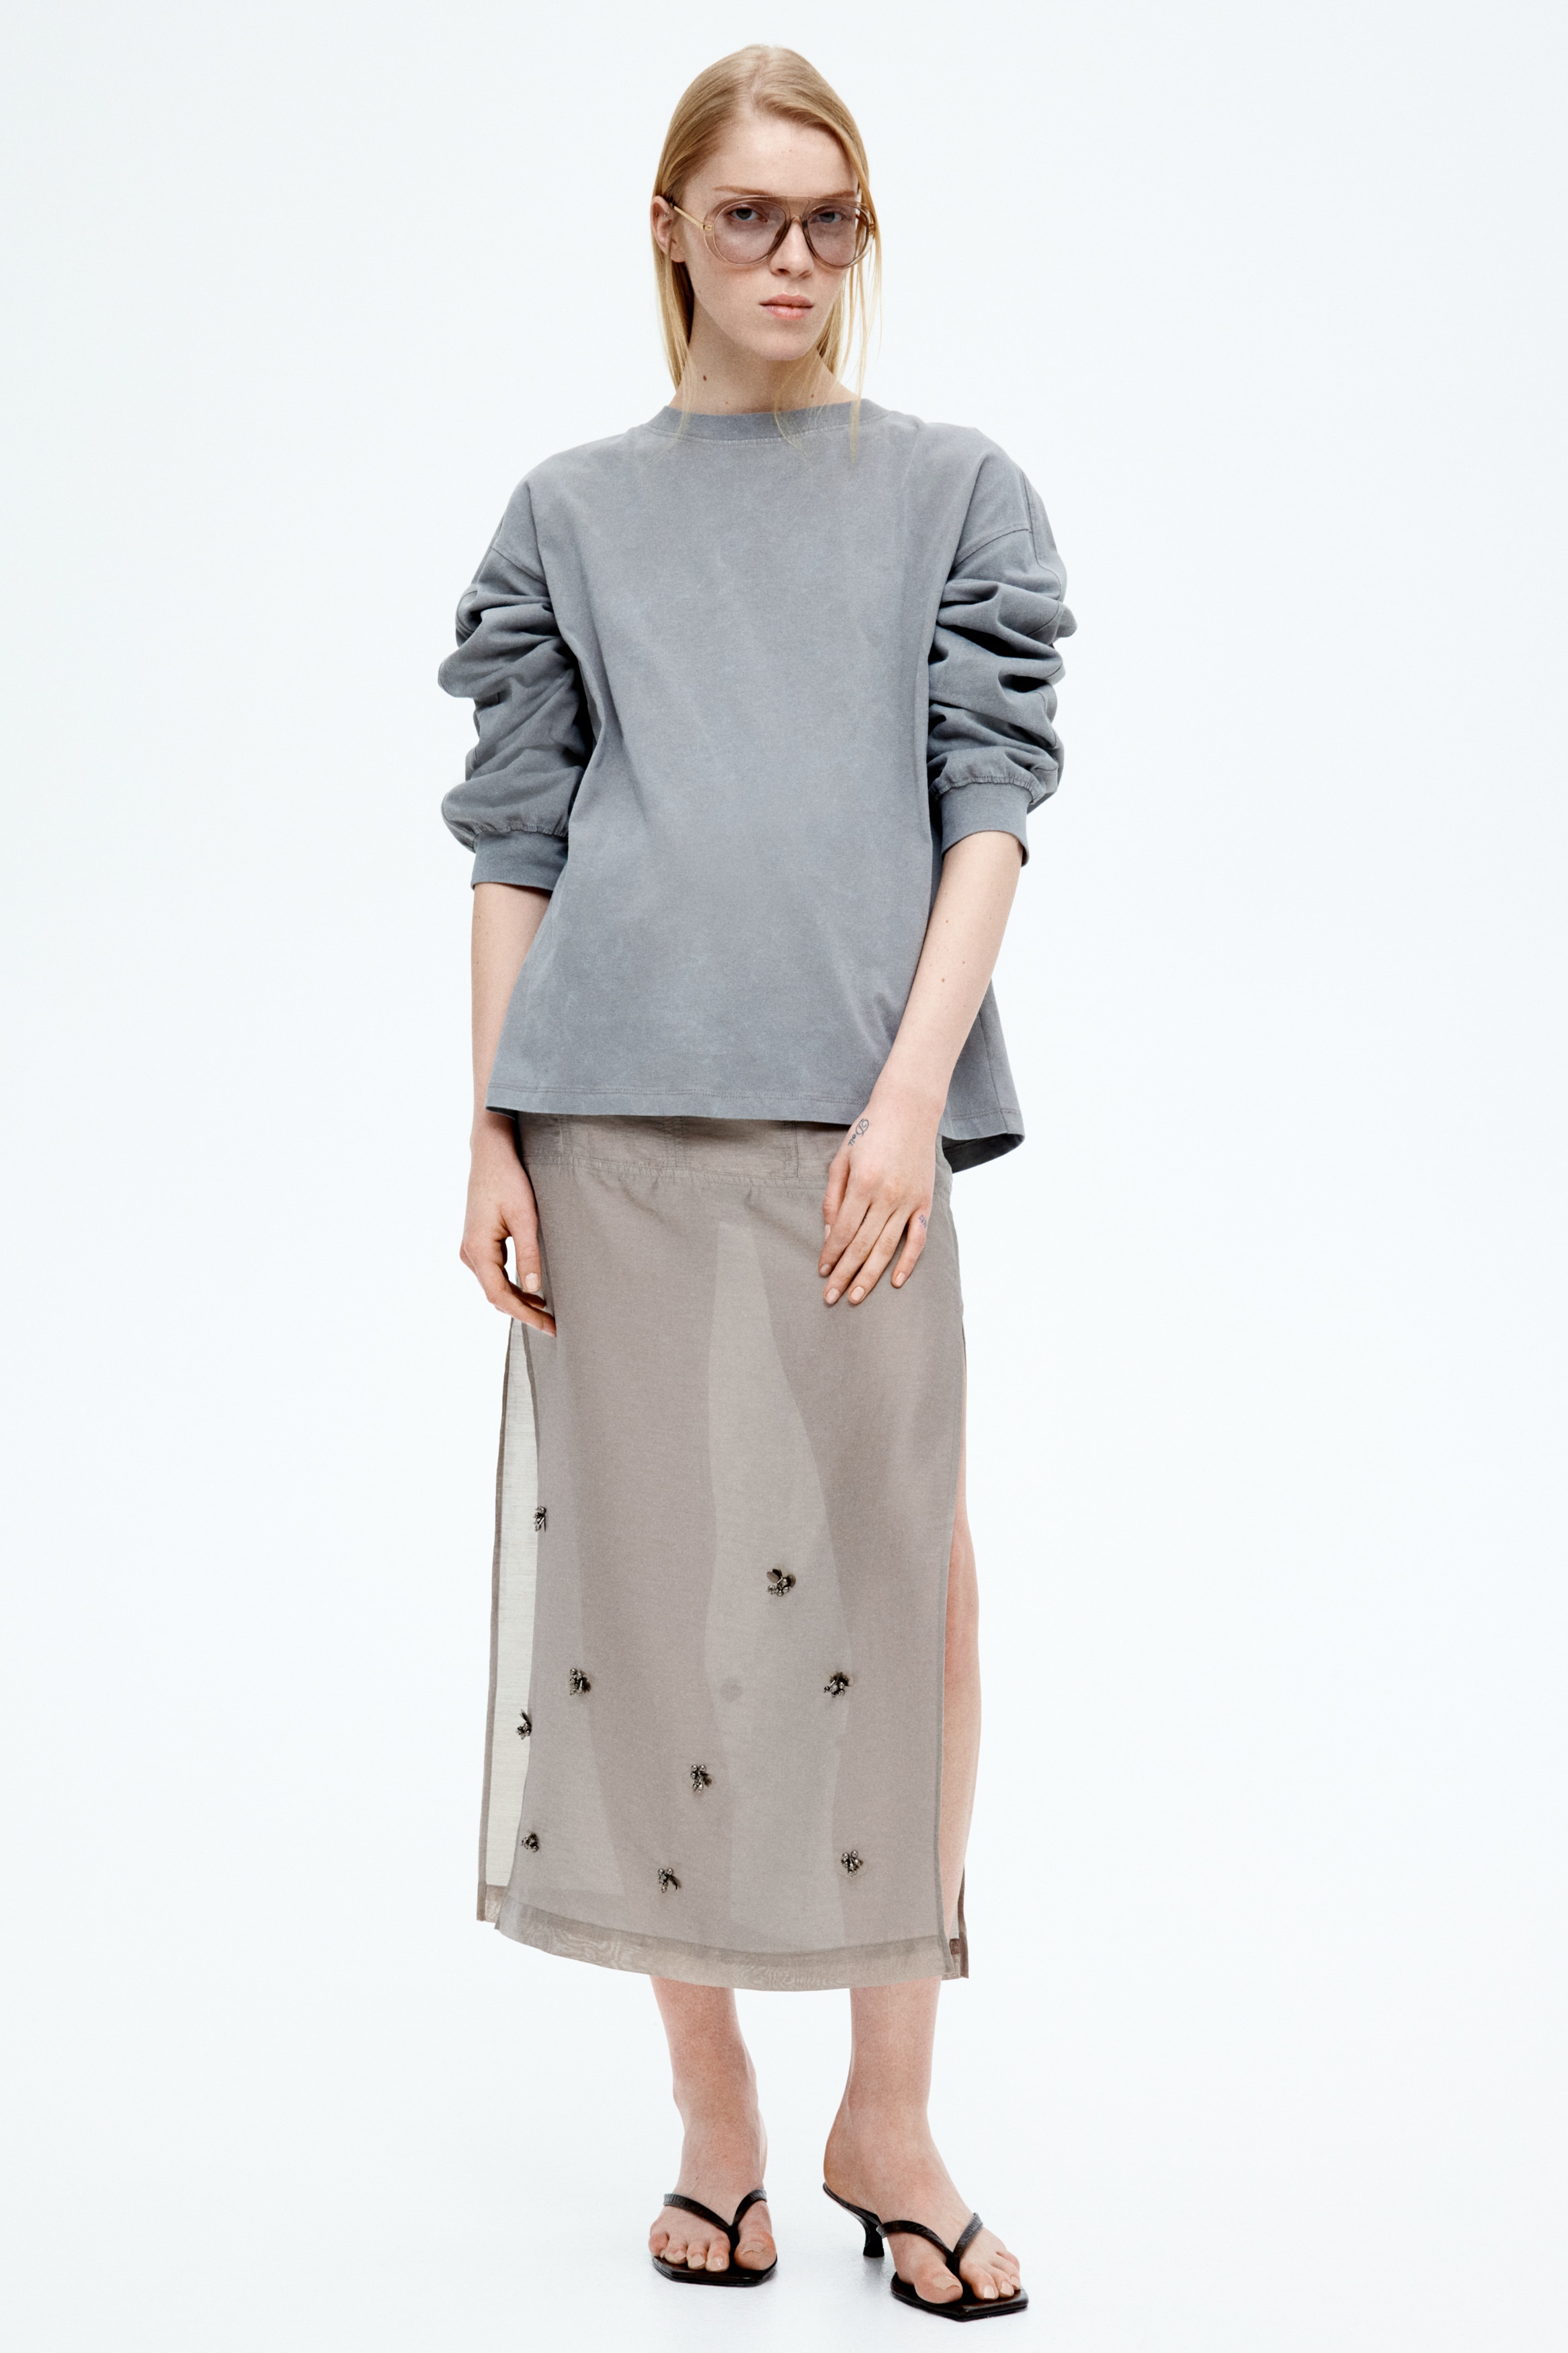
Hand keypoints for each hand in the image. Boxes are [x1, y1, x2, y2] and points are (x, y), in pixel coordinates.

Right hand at [461, 1114, 555, 1333]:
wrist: (491, 1154)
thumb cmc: (508, 1180)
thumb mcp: (525, 1218)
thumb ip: (530, 1255)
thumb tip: (535, 1290)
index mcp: (478, 1250)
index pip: (500, 1296)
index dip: (525, 1315)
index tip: (549, 1326)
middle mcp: (470, 1254)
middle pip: (496, 1295)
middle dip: (524, 1311)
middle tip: (553, 1325)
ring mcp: (472, 1249)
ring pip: (495, 1286)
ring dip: (519, 1300)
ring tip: (547, 1312)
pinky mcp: (479, 1243)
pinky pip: (494, 1274)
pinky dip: (513, 1286)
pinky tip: (533, 1290)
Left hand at [818, 1082, 940, 1307]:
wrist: (909, 1109)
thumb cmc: (869, 1132)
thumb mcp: (841, 1159)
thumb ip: (833, 1198)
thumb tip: (830, 1236)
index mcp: (863, 1184)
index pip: (844, 1231)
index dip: (831, 1255)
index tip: (821, 1272)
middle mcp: (887, 1196)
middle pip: (863, 1246)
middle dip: (845, 1274)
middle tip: (831, 1298)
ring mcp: (909, 1201)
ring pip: (888, 1248)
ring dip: (870, 1276)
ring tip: (856, 1297)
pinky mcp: (925, 1202)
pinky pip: (918, 1239)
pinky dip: (908, 1262)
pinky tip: (895, 1281)